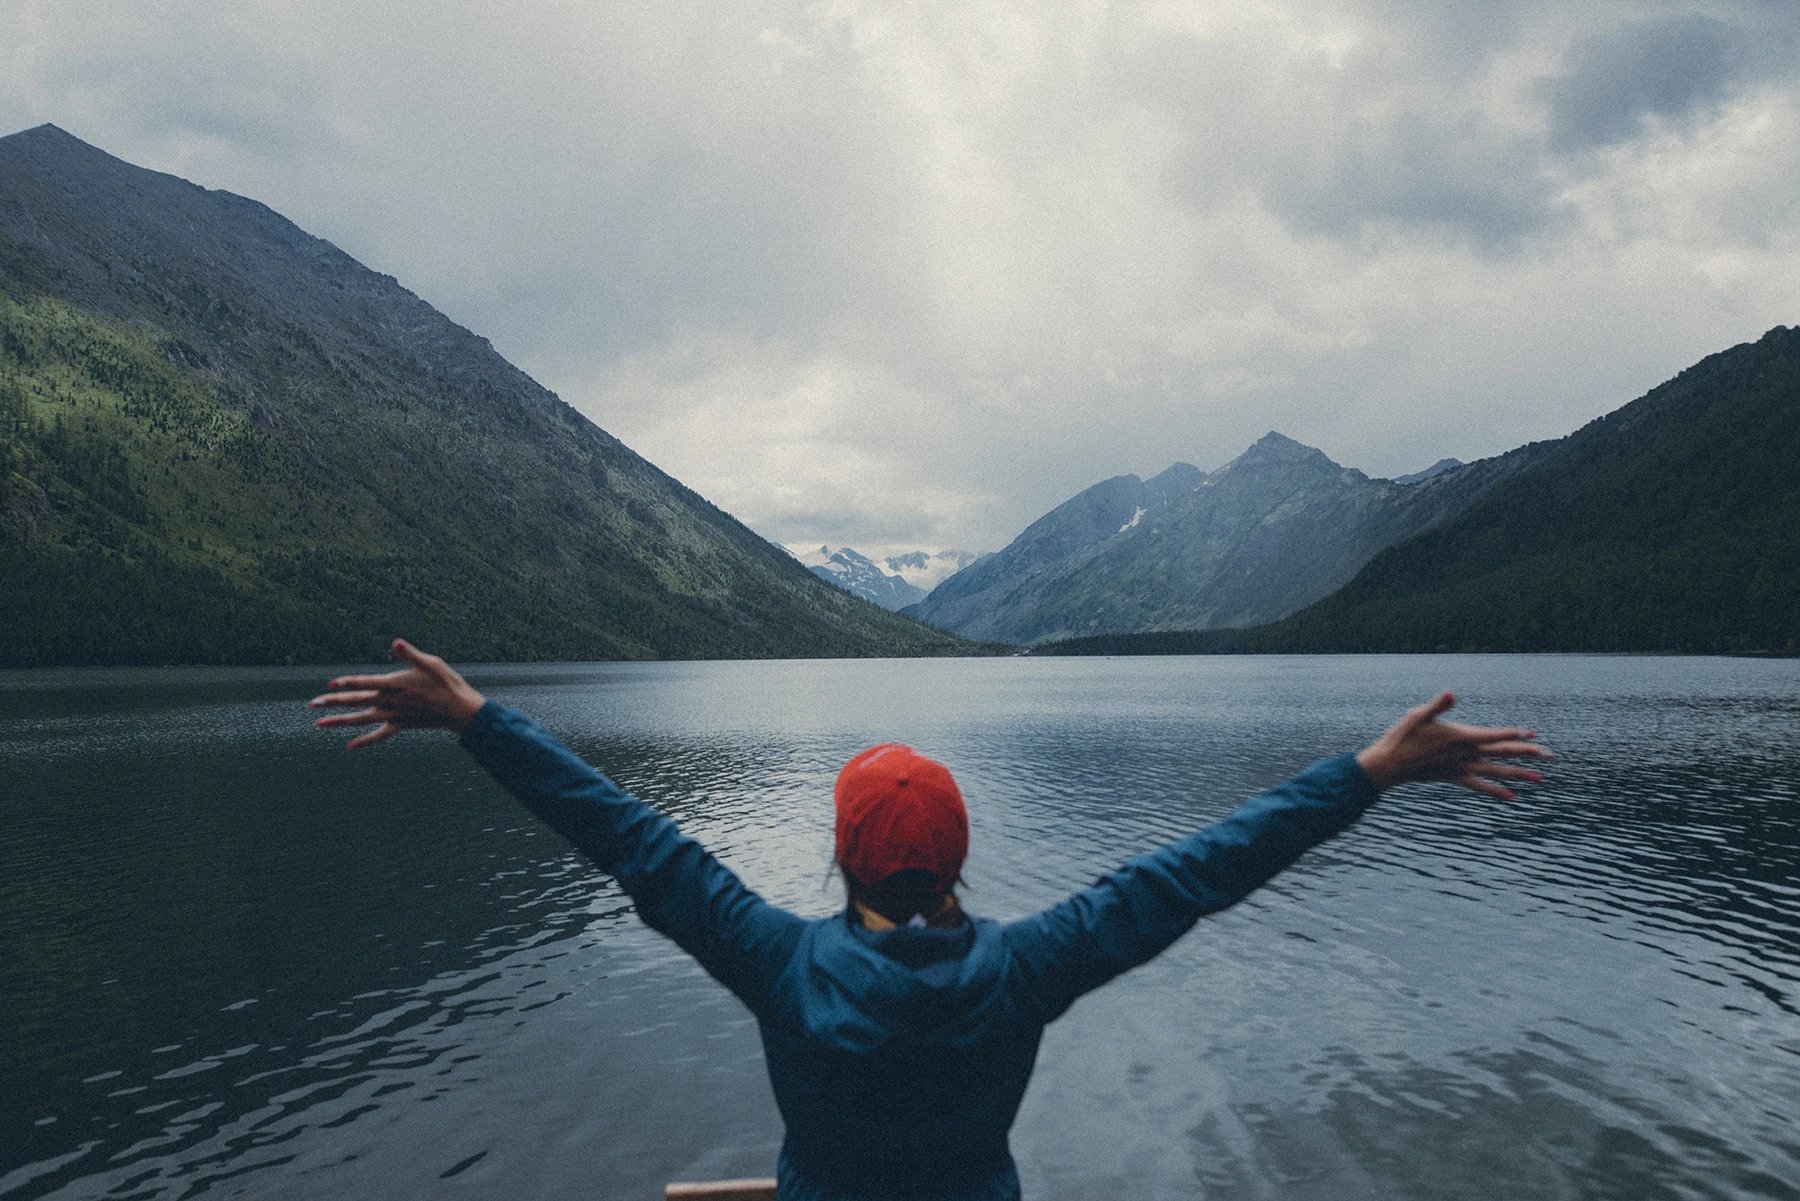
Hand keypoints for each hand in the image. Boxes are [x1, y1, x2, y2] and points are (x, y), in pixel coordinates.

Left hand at [309, 638, 485, 749]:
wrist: (460, 711)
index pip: (367, 683)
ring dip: (339, 721)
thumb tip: (395, 642)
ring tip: (319, 724)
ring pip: (361, 720)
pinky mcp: (400, 725)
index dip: (349, 683)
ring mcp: (393, 716)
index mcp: (396, 684)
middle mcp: (391, 702)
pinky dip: (364, 741)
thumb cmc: (447, 683)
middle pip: (357, 702)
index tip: (331, 684)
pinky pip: (379, 735)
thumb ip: (410, 654)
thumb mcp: (432, 663)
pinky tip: (349, 747)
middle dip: (333, 702)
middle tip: (312, 704)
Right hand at [1355, 692, 1552, 798]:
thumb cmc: (1402, 737)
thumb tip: (1450, 694)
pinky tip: (1511, 797)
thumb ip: (1437, 706)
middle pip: (1502, 753)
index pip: (1493, 736)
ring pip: (1496, 771)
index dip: (1513, 735)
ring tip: (1541, 779)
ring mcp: (1461, 768)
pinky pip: (1479, 785)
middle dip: (1527, 754)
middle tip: (1550, 756)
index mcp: (1461, 738)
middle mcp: (1466, 755)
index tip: (1532, 734)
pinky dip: (1495, 790)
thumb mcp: (1417, 715)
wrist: (1390, 765)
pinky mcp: (1454, 777)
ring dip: (1519, 774)